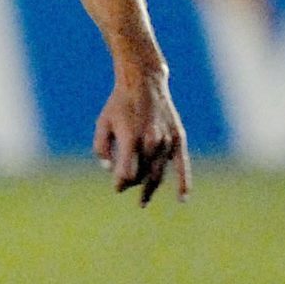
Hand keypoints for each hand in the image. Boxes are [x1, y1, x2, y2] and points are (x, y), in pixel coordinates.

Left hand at [94, 72, 190, 206]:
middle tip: (125, 183)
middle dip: (132, 182)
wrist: (144, 82)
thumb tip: (108, 169)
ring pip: (158, 173)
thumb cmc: (119, 104)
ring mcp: (166, 140)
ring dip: (150, 188)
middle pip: (142, 175)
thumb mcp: (102, 124)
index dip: (120, 183)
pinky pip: (183, 165)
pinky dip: (183, 183)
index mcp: (131, 139)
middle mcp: (150, 142)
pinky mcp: (178, 138)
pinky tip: (182, 199)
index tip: (117, 187)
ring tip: (142, 202)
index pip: (126, 174)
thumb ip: (101, 148)